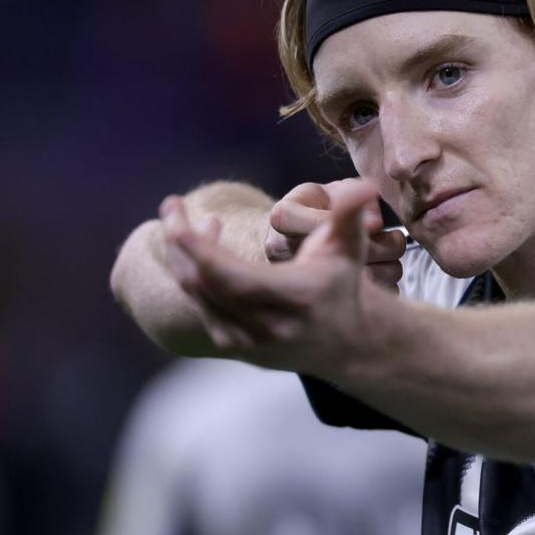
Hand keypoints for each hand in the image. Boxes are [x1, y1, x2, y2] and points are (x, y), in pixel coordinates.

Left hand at [158, 179, 394, 370]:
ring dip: (186, 255)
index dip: (195, 245)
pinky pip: (200, 305)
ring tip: (197, 223)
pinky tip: (207, 251)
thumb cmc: (343, 284)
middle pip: (200, 281)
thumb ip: (349, 214)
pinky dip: (194, 275)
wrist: (347, 343)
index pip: (226, 274)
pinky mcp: (234, 347)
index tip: (175, 214)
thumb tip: (361, 186)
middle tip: (172, 205)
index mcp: (292, 298)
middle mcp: (265, 326)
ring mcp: (246, 341)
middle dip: (179, 241)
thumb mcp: (350, 247)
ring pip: (195, 294)